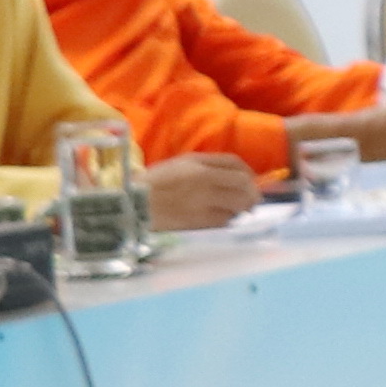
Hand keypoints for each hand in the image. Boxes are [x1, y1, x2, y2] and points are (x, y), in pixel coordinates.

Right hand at [141, 152, 262, 232]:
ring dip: (241, 207)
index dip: (248, 173)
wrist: (134, 206)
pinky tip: (218, 218)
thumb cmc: (156, 183)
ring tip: (234, 209)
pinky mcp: (200, 222)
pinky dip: (227, 219)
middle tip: (250, 200)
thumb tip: (241, 177)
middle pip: (243, 185)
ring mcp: (203, 203)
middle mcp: (204, 182)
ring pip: (238, 205)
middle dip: (251, 193)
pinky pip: (225, 221)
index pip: (236, 164)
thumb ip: (210, 166)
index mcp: (198, 165)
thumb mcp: (181, 164)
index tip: (250, 181)